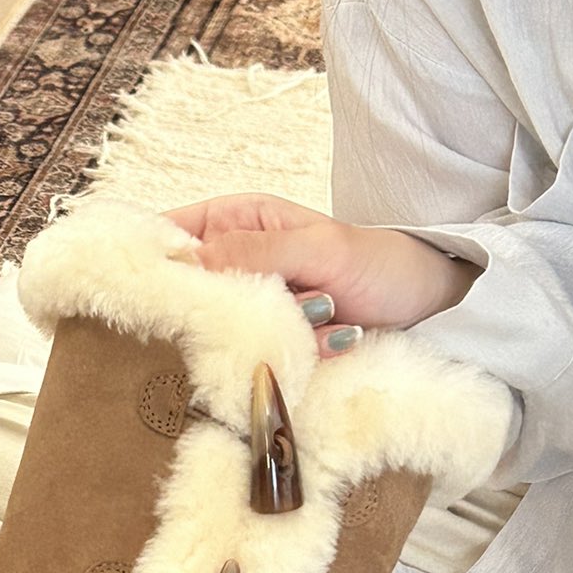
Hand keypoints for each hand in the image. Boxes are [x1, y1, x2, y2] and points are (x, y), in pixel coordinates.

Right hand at [163, 195, 477, 357]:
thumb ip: (253, 253)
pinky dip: (301, 349)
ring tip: (329, 309)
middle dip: (229, 308)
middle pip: (188, 291)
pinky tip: (340, 332)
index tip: (151, 290)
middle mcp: (235, 260)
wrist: (423, 295)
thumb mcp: (316, 247)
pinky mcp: (271, 336)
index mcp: (234, 220)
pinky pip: (262, 352)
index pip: (168, 233)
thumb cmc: (375, 257)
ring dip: (279, 329)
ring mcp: (252, 301)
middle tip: (282, 302)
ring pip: (225, 330)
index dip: (150, 260)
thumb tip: (189, 260)